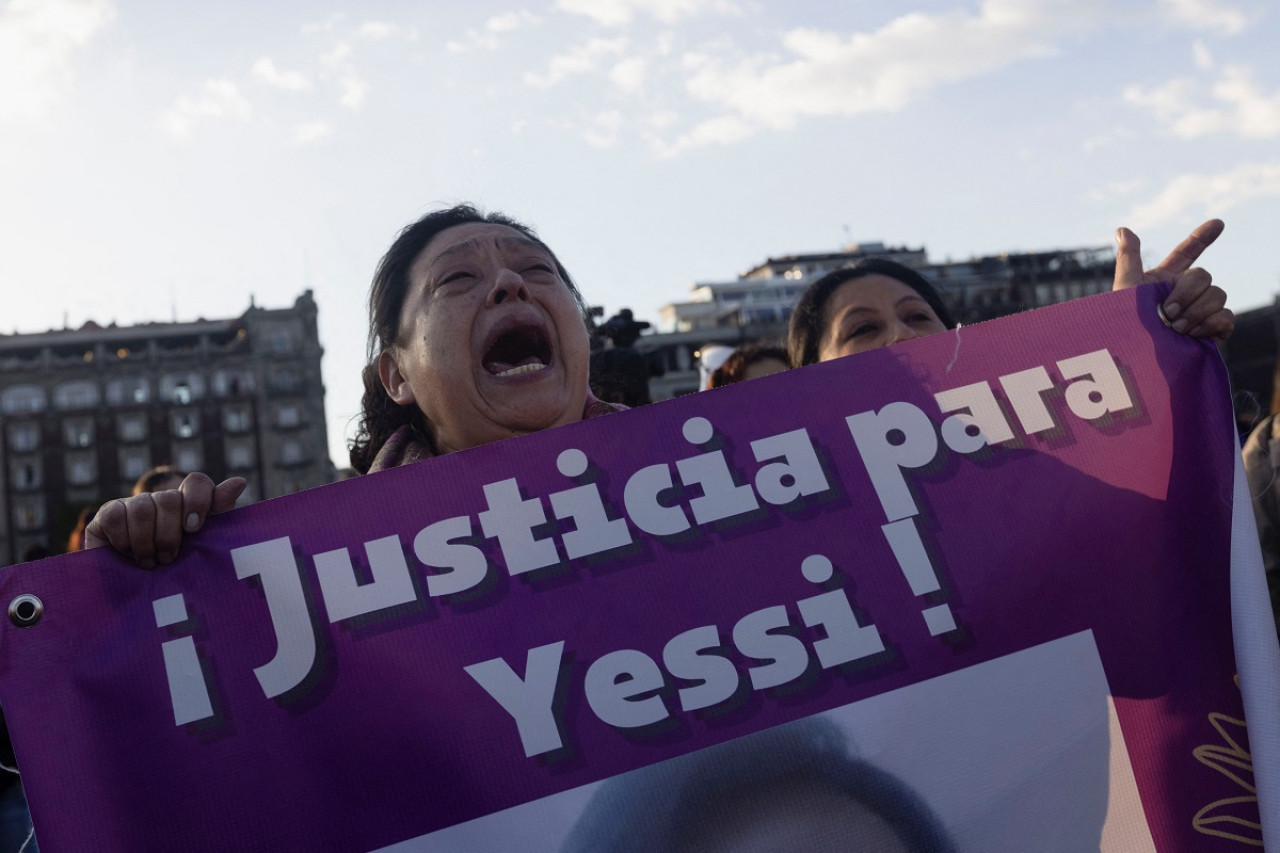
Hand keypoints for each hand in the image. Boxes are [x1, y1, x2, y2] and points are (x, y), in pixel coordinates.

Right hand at [85, 474, 246, 567]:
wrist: (133, 597)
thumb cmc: (176, 572)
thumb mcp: (200, 546)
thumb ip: (218, 513)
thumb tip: (240, 481)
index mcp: (188, 505)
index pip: (197, 483)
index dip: (197, 502)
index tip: (194, 528)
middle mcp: (161, 501)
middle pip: (170, 499)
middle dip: (169, 534)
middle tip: (168, 558)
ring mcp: (133, 505)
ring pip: (143, 508)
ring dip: (146, 542)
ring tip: (149, 563)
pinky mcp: (108, 514)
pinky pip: (116, 516)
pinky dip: (124, 540)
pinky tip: (127, 554)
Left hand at [1113, 219, 1233, 340]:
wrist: (1137, 358)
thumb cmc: (1125, 324)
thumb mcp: (1126, 288)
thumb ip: (1129, 258)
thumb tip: (1122, 229)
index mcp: (1165, 279)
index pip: (1187, 253)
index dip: (1201, 238)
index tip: (1218, 223)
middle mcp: (1186, 293)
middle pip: (1203, 276)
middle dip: (1187, 292)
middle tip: (1167, 313)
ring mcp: (1200, 312)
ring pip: (1218, 294)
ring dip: (1197, 311)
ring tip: (1175, 329)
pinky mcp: (1212, 332)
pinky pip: (1226, 317)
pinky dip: (1211, 324)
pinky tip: (1192, 335)